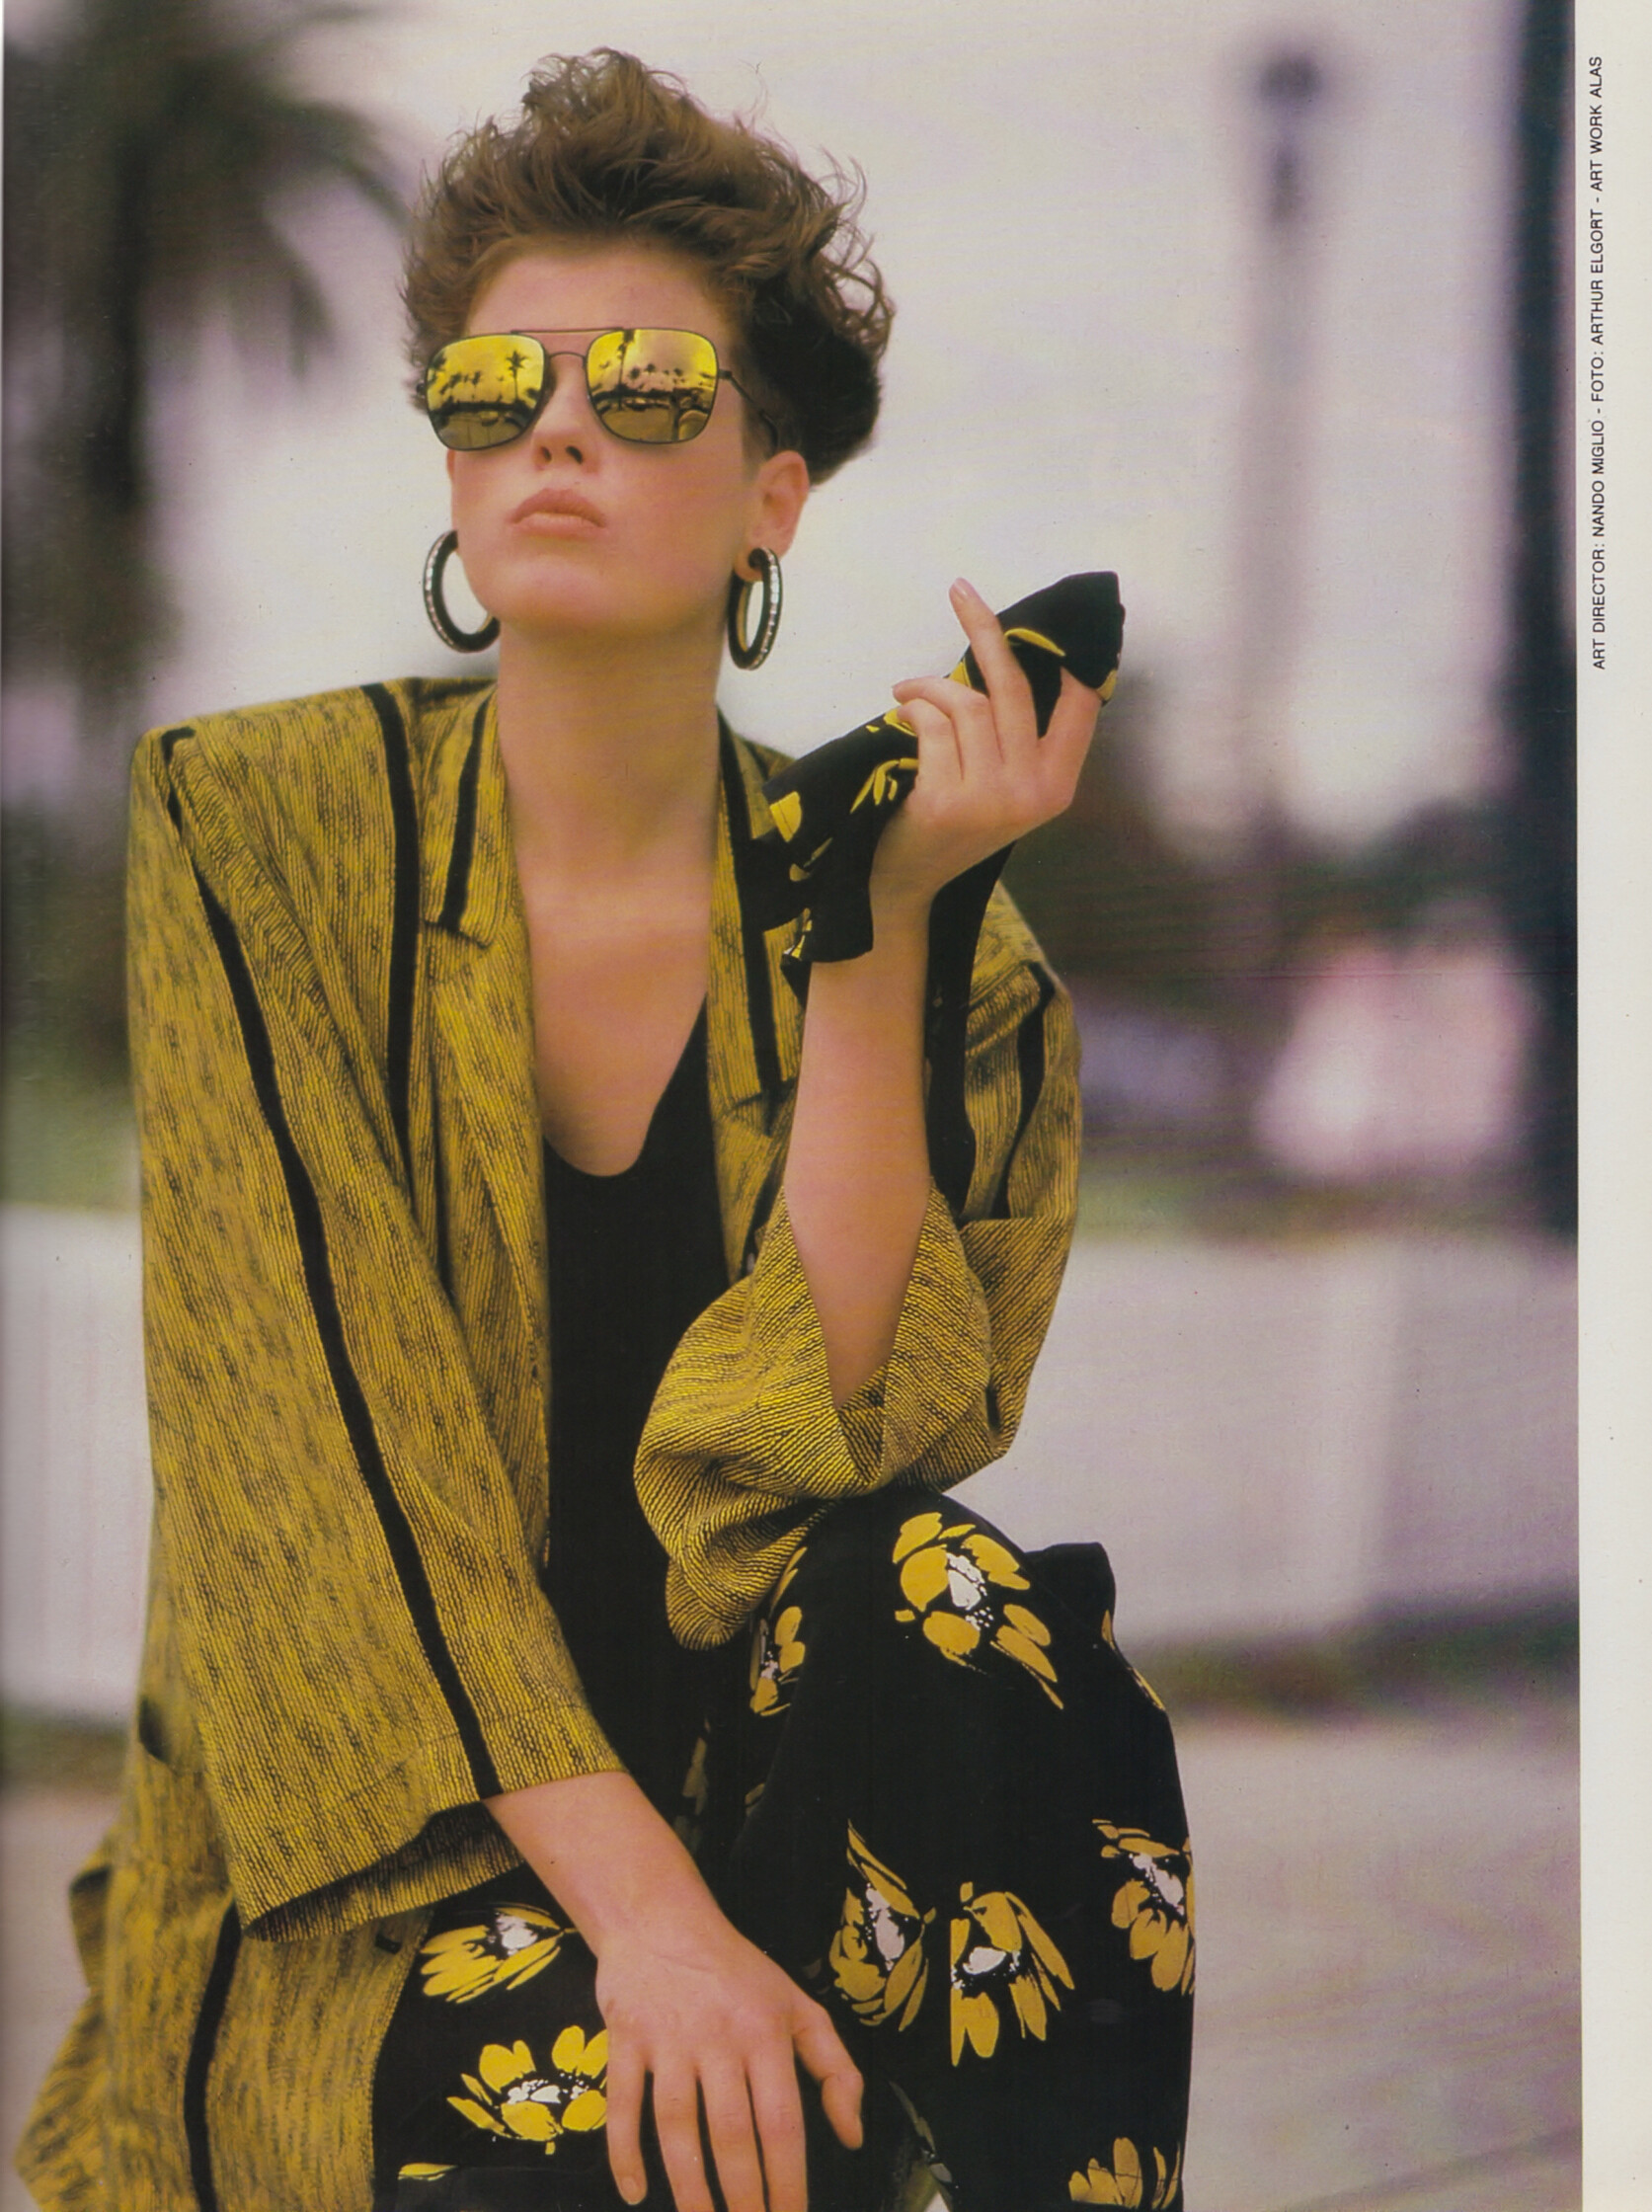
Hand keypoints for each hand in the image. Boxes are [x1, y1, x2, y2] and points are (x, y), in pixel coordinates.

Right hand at [598, 1898, 862, 2211]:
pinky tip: (634, 2193)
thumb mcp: (797, 2004)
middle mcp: (718, 2038)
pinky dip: (624, 2151)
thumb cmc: (737, 1970)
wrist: (660, 1917)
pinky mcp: (624, 2040)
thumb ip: (835, 2067)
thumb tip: (853, 2136)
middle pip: (730, 2134)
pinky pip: (622, 2105)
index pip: (781, 2122)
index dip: (787, 2181)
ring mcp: (668, 2041)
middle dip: (743, 2198)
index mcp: (766, 2032)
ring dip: (689, 2188)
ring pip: (677, 2127)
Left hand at [872, 576, 1100, 917]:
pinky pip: (933, 726)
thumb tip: (999, 656)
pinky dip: (913, 711)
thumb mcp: (998, 785)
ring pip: (967, 704)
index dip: (1067, 658)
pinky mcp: (948, 800)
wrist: (903, 881)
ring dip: (929, 687)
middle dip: (986, 631)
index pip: (1079, 705)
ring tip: (906, 693)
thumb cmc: (949, 824)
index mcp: (1058, 786)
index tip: (1045, 617)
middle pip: (1014, 688)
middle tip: (961, 591)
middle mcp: (1033, 792)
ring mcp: (992, 798)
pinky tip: (900, 717)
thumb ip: (1012, 737)